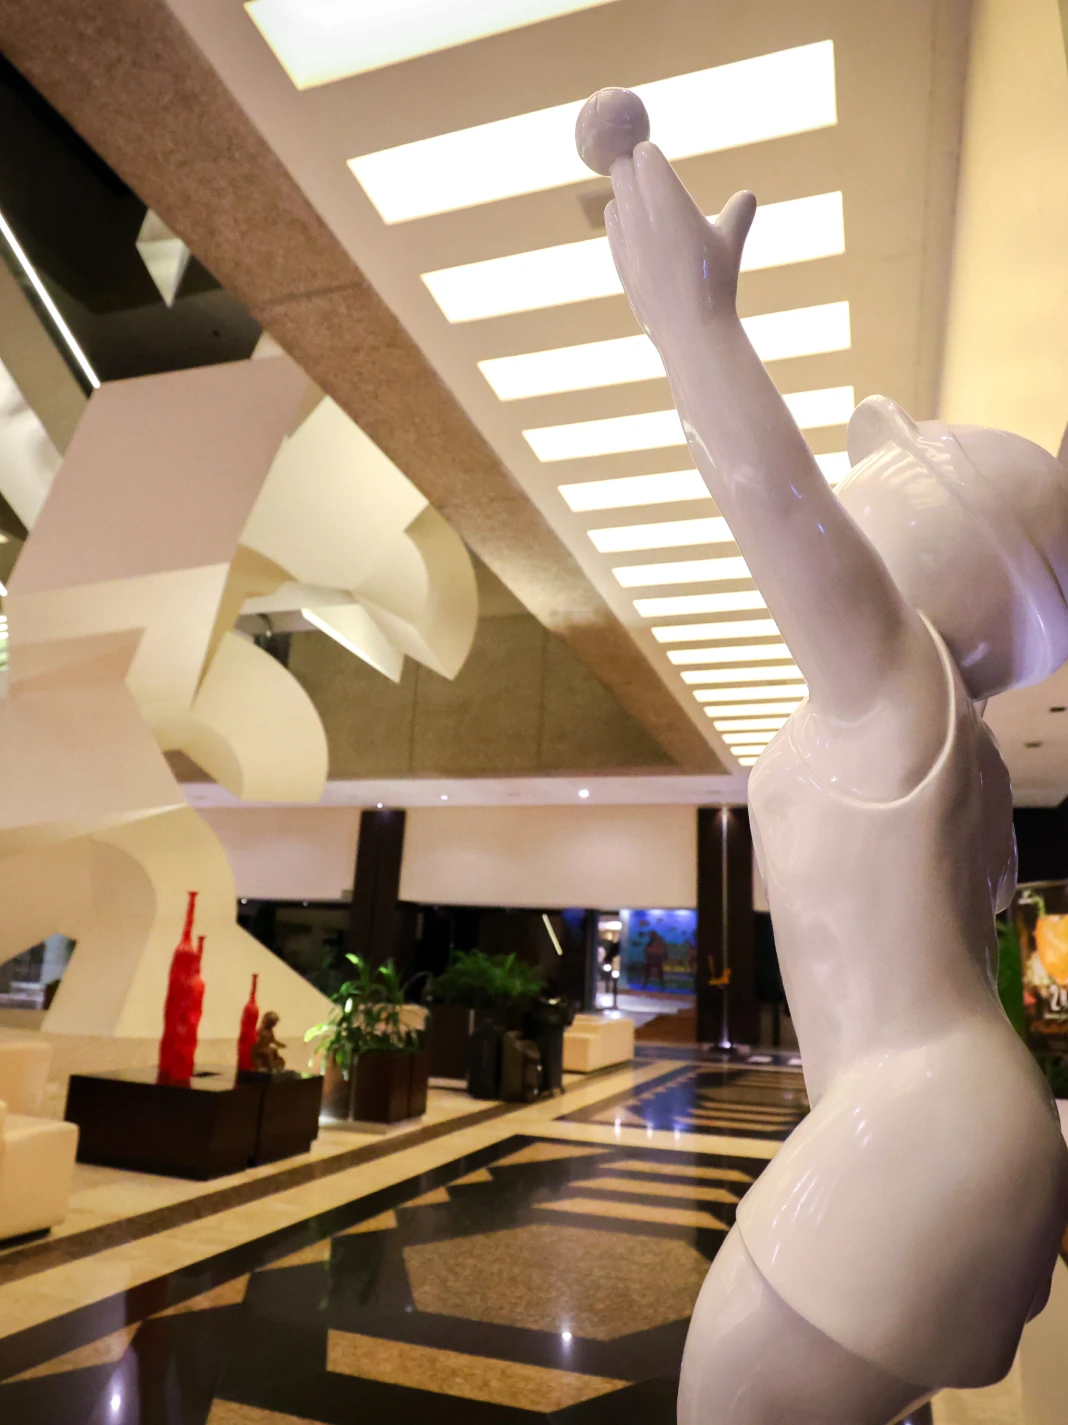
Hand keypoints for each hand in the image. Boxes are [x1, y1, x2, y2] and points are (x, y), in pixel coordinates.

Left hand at [606, 142, 755, 353]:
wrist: (690, 328)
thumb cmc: (715, 283)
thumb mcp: (730, 244)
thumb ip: (737, 215)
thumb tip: (746, 197)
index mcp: (667, 198)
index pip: (644, 154)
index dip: (651, 155)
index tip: (659, 162)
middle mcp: (640, 214)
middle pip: (622, 171)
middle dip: (633, 169)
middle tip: (648, 177)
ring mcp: (625, 239)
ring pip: (613, 200)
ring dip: (626, 197)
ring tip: (646, 207)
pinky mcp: (619, 262)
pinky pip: (613, 228)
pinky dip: (622, 223)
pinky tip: (638, 233)